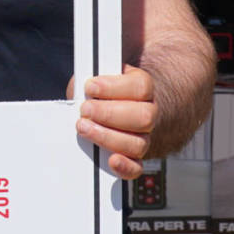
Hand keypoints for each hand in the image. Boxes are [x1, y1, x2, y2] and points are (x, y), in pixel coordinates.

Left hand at [74, 65, 158, 180]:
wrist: (112, 103)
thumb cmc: (101, 88)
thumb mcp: (99, 69)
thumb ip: (95, 66)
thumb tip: (86, 67)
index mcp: (143, 88)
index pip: (141, 87)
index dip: (114, 87)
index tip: (90, 86)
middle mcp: (149, 113)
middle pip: (144, 117)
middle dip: (109, 113)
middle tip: (86, 110)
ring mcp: (144, 137)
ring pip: (139, 143)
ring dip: (108, 137)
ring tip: (84, 128)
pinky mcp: (133, 157)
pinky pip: (137, 168)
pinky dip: (125, 167)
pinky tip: (112, 160)